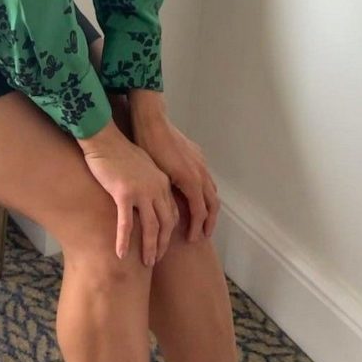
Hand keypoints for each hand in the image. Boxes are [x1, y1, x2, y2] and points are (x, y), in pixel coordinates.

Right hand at [76, 121, 179, 266]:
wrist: (103, 138)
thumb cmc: (117, 151)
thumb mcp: (140, 166)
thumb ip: (147, 182)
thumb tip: (146, 197)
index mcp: (162, 182)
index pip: (171, 213)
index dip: (168, 232)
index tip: (162, 245)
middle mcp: (157, 188)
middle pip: (166, 224)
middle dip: (162, 245)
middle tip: (155, 260)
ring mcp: (142, 191)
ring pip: (151, 228)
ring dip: (149, 248)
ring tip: (145, 263)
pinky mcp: (124, 193)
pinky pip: (126, 223)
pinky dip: (124, 241)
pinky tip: (121, 254)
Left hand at [128, 108, 219, 240]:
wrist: (152, 121)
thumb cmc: (148, 149)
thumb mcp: (156, 177)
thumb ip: (167, 196)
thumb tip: (169, 216)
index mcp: (192, 181)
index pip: (200, 213)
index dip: (197, 228)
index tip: (192, 240)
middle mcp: (201, 173)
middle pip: (212, 204)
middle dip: (209, 222)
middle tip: (203, 236)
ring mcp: (201, 163)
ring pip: (212, 191)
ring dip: (209, 207)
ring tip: (203, 220)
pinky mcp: (198, 155)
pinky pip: (207, 178)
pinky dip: (205, 192)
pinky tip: (197, 196)